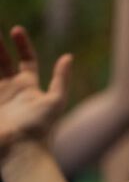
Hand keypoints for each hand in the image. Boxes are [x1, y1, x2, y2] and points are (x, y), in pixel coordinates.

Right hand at [0, 27, 71, 158]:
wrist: (22, 151)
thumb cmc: (41, 128)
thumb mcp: (55, 101)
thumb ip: (60, 79)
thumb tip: (68, 57)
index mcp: (29, 87)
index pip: (26, 60)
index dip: (22, 44)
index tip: (16, 30)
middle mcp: (11, 90)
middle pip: (2, 62)